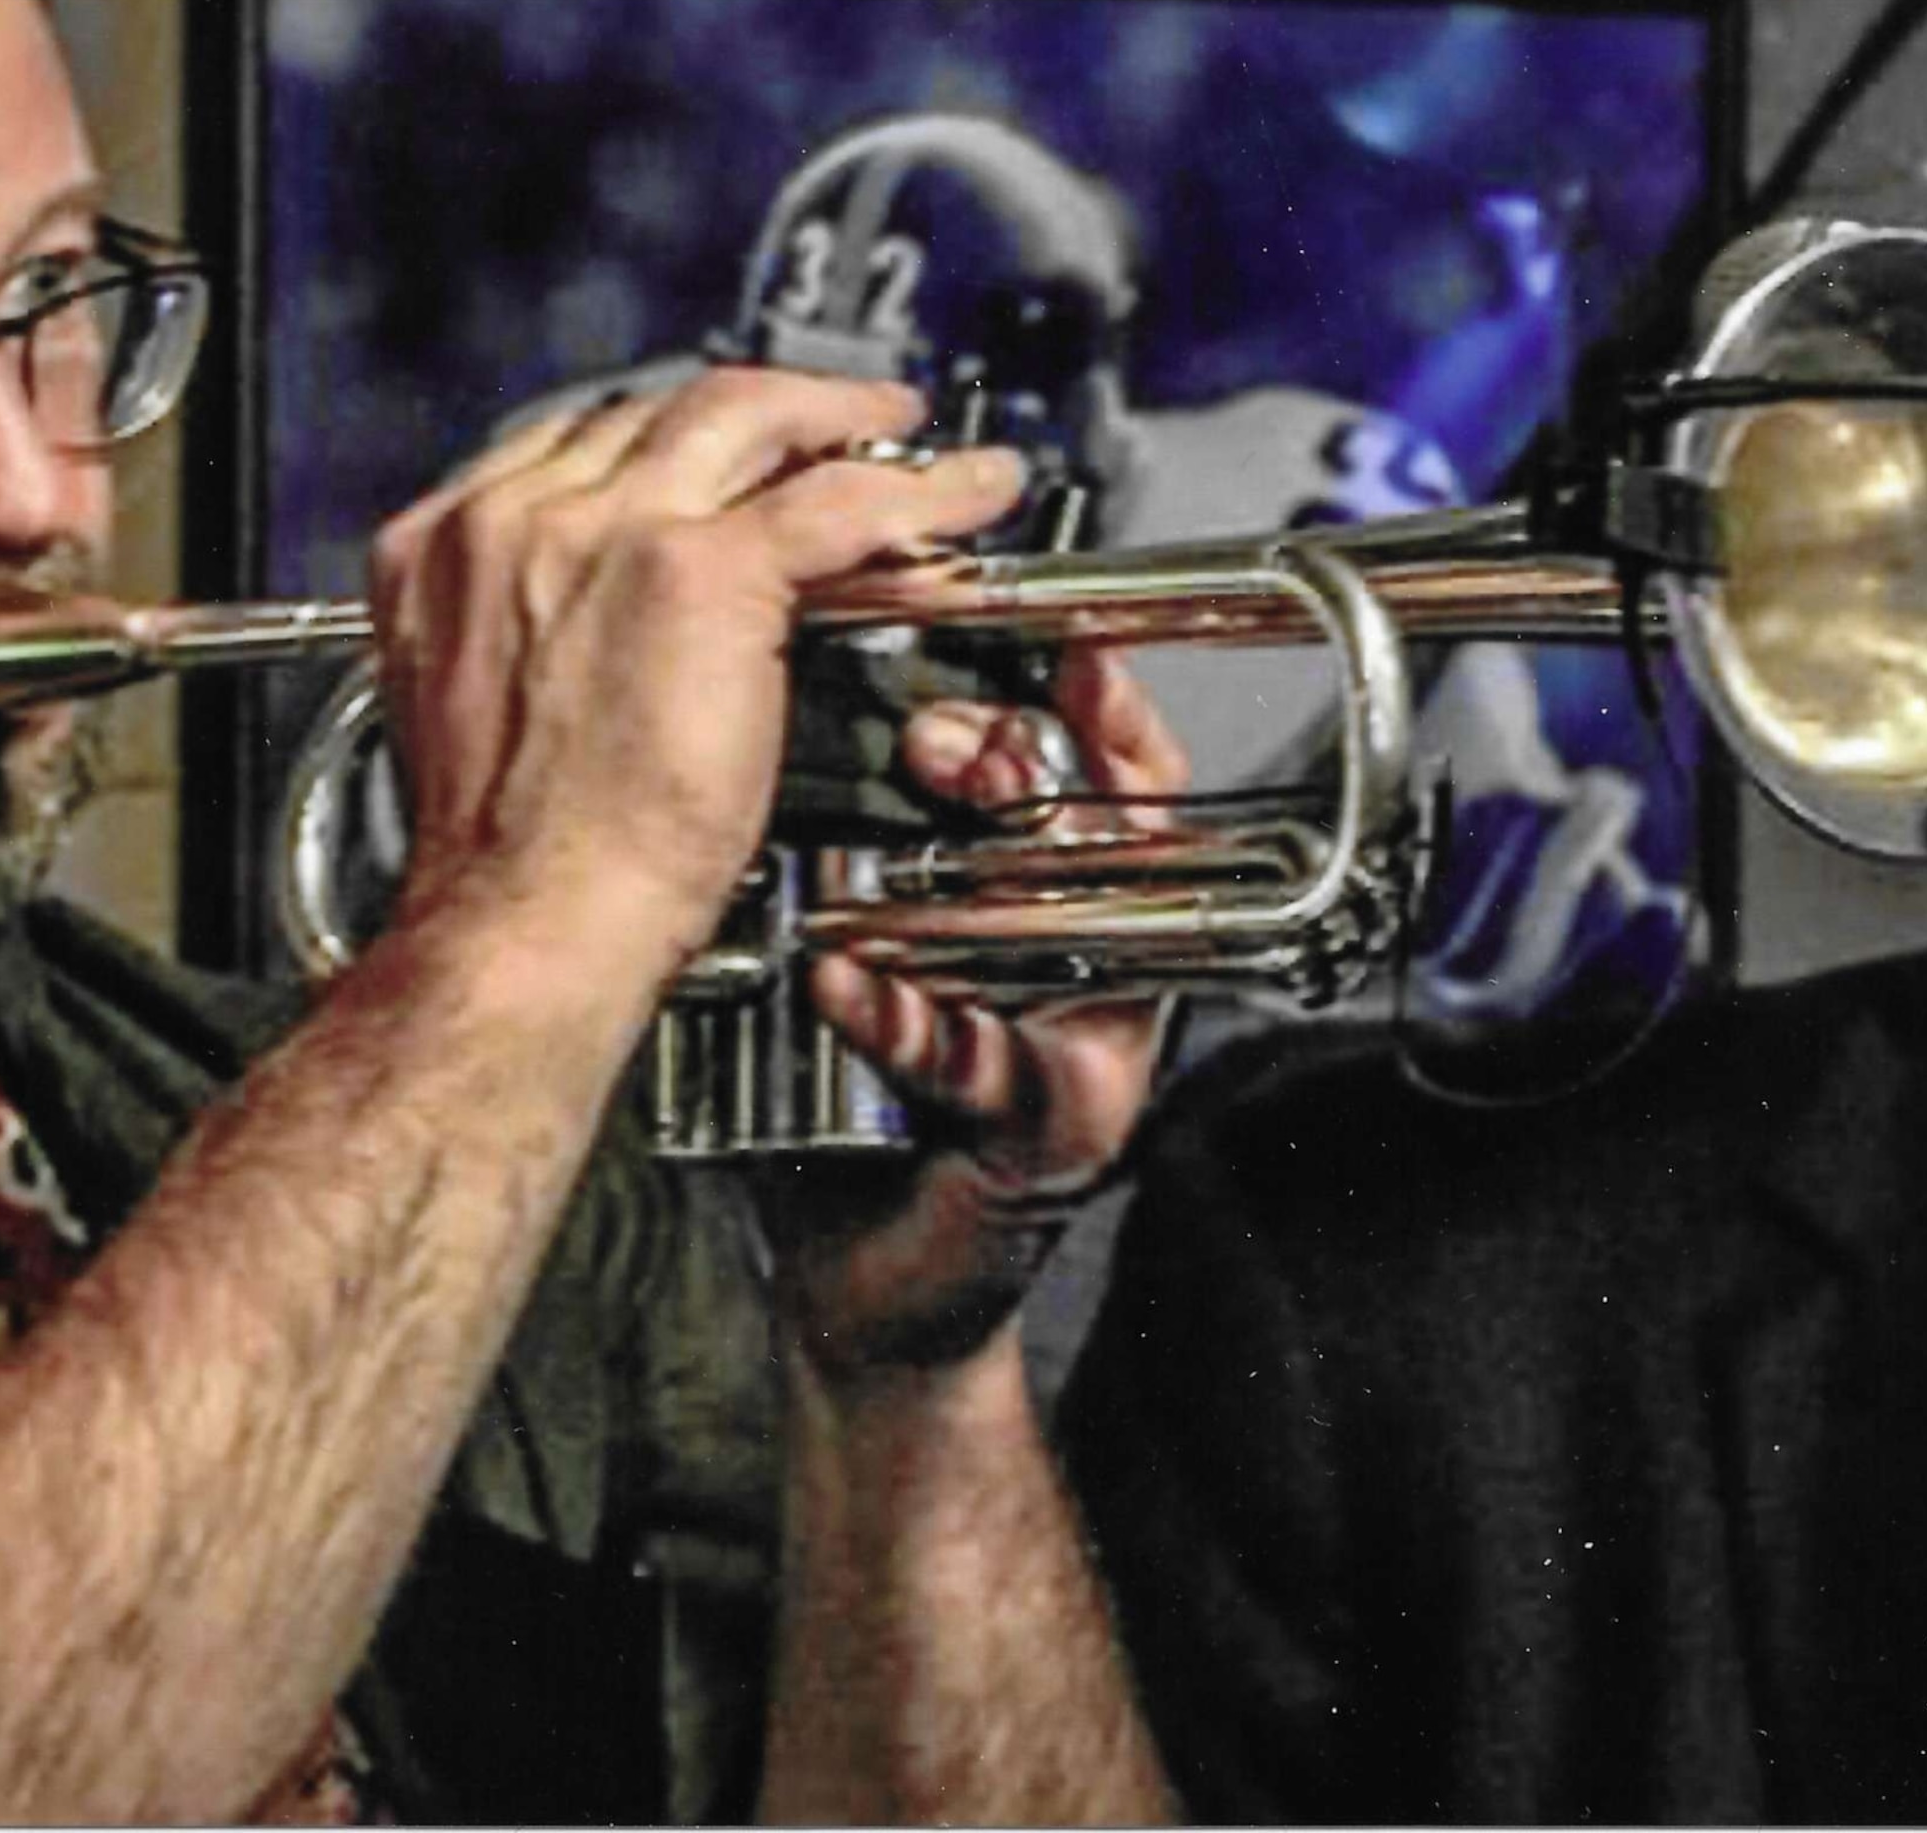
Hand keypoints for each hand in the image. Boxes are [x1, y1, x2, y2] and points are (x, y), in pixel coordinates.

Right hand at [367, 368, 1022, 981]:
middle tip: (822, 424)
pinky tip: (968, 492)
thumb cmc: (514, 864)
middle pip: (657, 410)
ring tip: (897, 432)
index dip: (663, 435)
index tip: (716, 452)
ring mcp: (604, 530)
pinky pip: (836, 498)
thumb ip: (537, 628)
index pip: (573, 440)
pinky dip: (919, 487)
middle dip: (753, 407)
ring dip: (837, 417)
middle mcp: (514, 517)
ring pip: (744, 418)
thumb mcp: (493, 702)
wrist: (524, 920)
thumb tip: (614, 611)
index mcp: (444, 549)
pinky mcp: (697, 569)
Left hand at [777, 650, 1190, 1376]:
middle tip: (949, 740)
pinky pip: (995, 1066)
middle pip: (1113, 829)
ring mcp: (1084, 1053)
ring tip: (932, 810)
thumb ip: (859, 832)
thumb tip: (813, 699)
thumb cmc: (854, 1102)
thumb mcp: (855, 934)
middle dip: (1032, 764)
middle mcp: (1095, 969)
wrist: (860, 1284)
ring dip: (996, 869)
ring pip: (1081, 933)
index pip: (1106, 773)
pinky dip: (913, 1023)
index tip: (1045, 643)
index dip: (1085, 701)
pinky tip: (850, 987)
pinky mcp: (1051, 1143)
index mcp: (1058, 904)